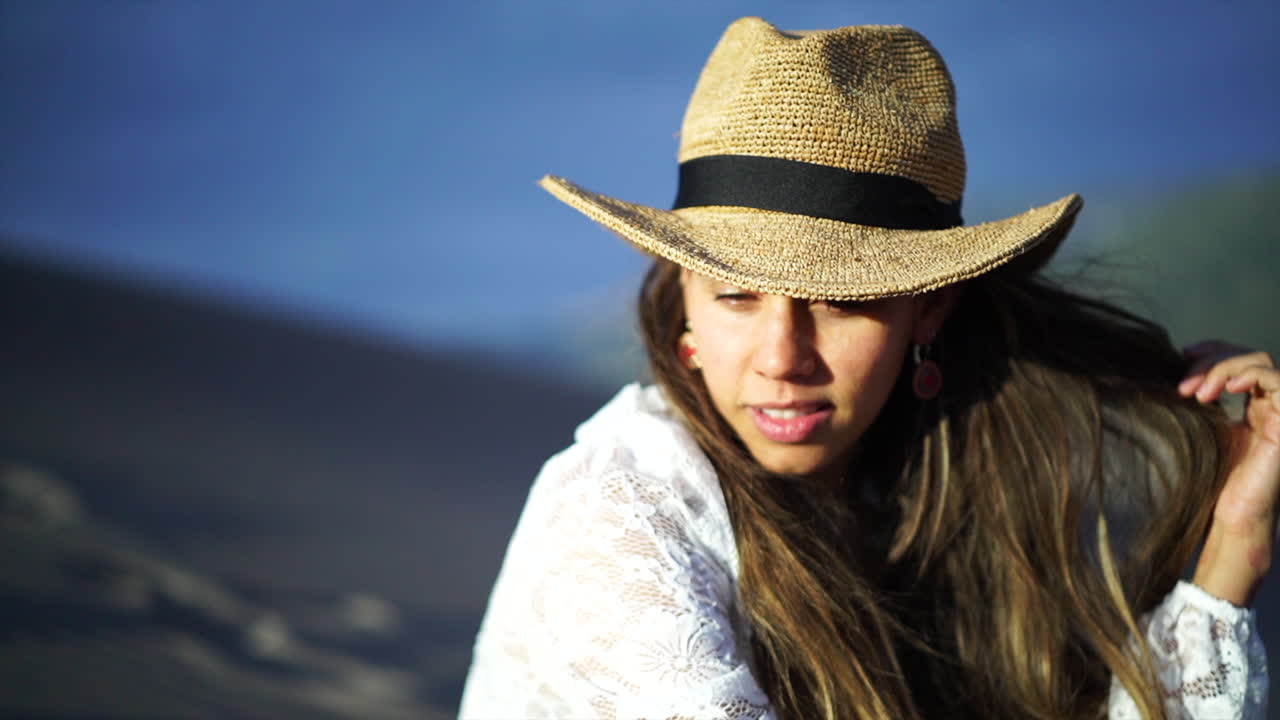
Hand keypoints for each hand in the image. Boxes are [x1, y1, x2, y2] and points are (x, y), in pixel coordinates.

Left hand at [1180, 340, 1279, 605]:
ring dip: (1224, 368)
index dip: (1213, 349)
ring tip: (1197, 392)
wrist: (1231, 516)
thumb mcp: (1200, 429)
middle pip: (1248, 357)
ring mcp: (1279, 413)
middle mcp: (1269, 405)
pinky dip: (1251, 375)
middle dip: (1212, 360)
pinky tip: (1226, 388)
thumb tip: (1171, 369)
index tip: (1182, 353)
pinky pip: (1278, 383)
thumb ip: (1197, 400)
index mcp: (1250, 405)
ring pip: (1261, 363)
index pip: (1238, 360)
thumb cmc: (1212, 479)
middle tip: (1184, 385)